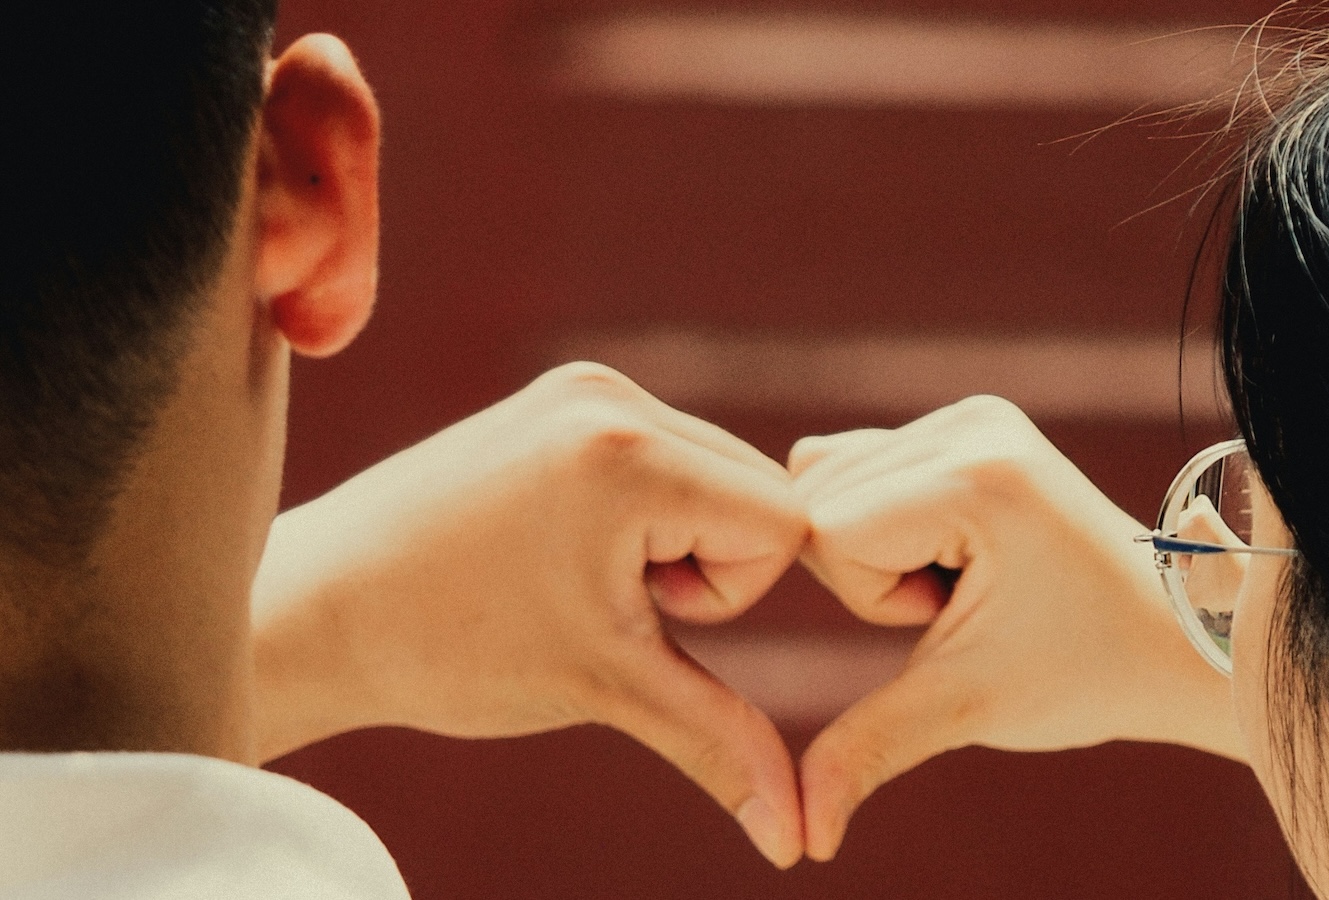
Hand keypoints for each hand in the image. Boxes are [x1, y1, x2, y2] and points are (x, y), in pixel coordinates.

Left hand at [252, 362, 807, 866]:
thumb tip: (797, 842)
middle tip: (606, 598)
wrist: (319, 608)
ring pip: (717, 476)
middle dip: (707, 567)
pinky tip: (570, 549)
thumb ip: (719, 745)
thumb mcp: (605, 688)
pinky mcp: (563, 397)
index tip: (635, 613)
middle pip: (759, 492)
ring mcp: (585, 388)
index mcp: (629, 453)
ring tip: (582, 575)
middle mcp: (613, 396)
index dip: (728, 595)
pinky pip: (668, 457)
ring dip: (679, 542)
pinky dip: (650, 515)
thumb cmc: (449, 649)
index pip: (784, 523)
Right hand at [789, 396, 1240, 860]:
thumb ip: (868, 749)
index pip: (825, 532)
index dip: (873, 600)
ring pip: (830, 481)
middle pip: (821, 499)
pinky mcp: (972, 421)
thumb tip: (799, 841)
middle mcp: (971, 421)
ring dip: (878, 549)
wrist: (1177, 638)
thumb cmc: (1087, 673)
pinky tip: (958, 554)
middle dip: (873, 573)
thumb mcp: (967, 707)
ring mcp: (974, 413)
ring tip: (968, 579)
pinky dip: (886, 521)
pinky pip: (862, 466)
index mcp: (976, 474)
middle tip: (968, 601)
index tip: (958, 615)